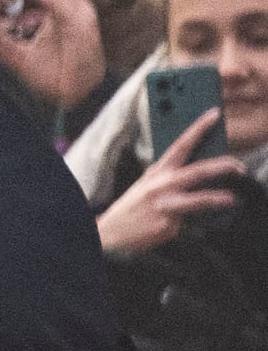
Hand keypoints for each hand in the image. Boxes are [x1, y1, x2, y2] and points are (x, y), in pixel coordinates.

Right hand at [101, 108, 246, 260]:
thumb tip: (201, 170)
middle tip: (240, 166)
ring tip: (233, 199)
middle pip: (198, 171)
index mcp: (156, 173)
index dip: (198, 128)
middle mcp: (161, 186)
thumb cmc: (133, 208)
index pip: (180, 144)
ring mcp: (165, 206)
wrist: (109, 235)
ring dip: (219, 199)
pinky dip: (193, 226)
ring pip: (200, 199)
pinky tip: (187, 227)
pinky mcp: (168, 225)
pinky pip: (191, 223)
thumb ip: (170, 176)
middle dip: (223, 166)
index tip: (214, 114)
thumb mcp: (148, 186)